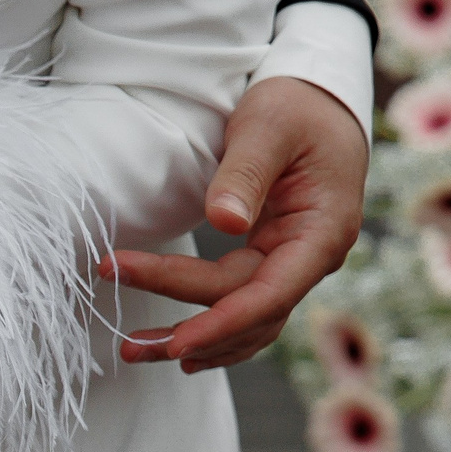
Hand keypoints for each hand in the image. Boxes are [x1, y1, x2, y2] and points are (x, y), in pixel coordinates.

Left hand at [98, 75, 368, 372]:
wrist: (318, 100)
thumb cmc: (296, 107)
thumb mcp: (268, 126)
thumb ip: (245, 174)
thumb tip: (223, 222)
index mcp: (323, 232)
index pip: (270, 295)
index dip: (222, 323)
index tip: (175, 341)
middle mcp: (312, 258)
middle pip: (248, 312)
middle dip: (189, 332)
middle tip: (127, 344)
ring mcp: (293, 263)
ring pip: (245, 321)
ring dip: (194, 341)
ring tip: (136, 351)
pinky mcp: (271, 260)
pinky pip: (242, 306)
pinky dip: (211, 330)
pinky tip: (175, 348)